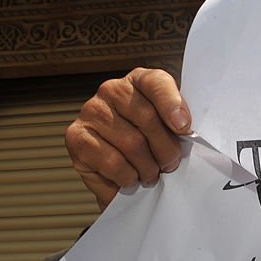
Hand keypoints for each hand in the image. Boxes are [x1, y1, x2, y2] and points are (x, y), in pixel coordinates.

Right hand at [66, 68, 191, 208]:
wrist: (124, 178)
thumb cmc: (151, 150)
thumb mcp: (171, 132)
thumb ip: (178, 123)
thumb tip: (183, 126)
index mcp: (139, 81)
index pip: (156, 82)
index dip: (172, 104)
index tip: (184, 128)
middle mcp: (111, 90)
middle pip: (147, 118)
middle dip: (166, 149)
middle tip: (170, 165)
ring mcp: (90, 112)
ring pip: (132, 144)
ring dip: (148, 168)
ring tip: (151, 175)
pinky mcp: (76, 138)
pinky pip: (113, 162)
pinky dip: (128, 177)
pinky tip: (130, 179)